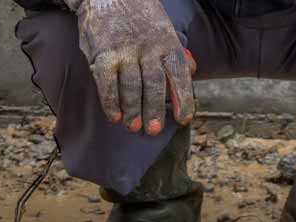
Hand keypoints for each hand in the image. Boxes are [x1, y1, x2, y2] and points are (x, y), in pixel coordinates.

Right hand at [68, 0, 196, 135]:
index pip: (179, 75)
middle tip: (153, 130)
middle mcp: (148, 48)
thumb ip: (176, 51)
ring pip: (131, 86)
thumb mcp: (164, 29)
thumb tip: (193, 70)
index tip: (184, 120)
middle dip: (154, 109)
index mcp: (167, 44)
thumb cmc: (140, 17)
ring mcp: (125, 51)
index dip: (184, 99)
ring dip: (132, 110)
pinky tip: (114, 116)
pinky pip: (107, 82)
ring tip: (133, 127)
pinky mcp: (103, 53)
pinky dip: (110, 101)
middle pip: (154, 84)